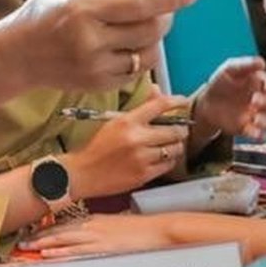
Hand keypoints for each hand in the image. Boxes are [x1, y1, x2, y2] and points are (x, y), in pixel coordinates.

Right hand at [0, 0, 196, 91]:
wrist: (18, 55)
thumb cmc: (45, 11)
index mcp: (84, 7)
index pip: (139, 3)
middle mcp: (91, 39)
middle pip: (150, 30)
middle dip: (165, 17)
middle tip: (163, 9)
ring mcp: (95, 66)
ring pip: (147, 54)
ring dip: (154, 39)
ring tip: (144, 28)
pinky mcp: (98, 85)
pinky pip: (135, 72)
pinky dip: (139, 57)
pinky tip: (127, 46)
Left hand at [19, 213, 175, 257]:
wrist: (162, 230)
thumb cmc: (145, 231)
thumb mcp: (119, 227)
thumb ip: (104, 232)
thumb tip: (93, 239)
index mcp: (96, 220)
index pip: (65, 225)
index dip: (47, 231)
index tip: (32, 235)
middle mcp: (93, 226)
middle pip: (60, 231)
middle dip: (39, 237)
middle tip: (20, 242)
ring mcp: (98, 237)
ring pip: (63, 240)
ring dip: (43, 244)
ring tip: (26, 248)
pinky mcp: (104, 248)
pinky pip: (77, 251)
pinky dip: (61, 253)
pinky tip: (48, 256)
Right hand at [62, 94, 189, 199]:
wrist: (82, 174)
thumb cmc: (96, 147)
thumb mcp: (113, 122)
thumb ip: (138, 108)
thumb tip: (157, 91)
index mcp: (127, 121)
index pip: (160, 105)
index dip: (176, 102)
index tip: (183, 102)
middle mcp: (137, 139)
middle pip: (173, 130)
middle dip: (180, 129)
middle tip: (180, 130)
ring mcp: (141, 158)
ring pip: (174, 149)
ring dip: (176, 146)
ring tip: (171, 145)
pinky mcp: (143, 175)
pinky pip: (168, 165)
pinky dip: (169, 160)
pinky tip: (162, 158)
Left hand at [196, 57, 265, 139]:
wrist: (206, 102)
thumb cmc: (222, 82)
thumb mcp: (230, 69)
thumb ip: (245, 64)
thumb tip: (261, 62)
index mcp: (262, 84)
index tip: (265, 85)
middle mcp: (263, 101)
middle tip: (254, 100)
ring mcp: (257, 116)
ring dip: (265, 121)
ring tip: (254, 118)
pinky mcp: (248, 129)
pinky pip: (260, 135)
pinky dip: (258, 135)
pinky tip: (251, 131)